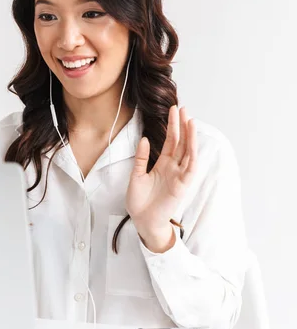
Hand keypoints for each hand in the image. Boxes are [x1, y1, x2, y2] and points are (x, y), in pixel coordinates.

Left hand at [125, 105, 197, 235]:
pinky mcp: (183, 185)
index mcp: (163, 164)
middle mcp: (173, 167)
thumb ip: (141, 158)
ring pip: (188, 152)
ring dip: (190, 137)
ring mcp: (179, 175)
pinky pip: (190, 168)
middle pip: (181, 142)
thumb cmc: (140, 201)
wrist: (142, 220)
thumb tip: (145, 139)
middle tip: (182, 108)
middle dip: (182, 125)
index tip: (173, 110)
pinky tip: (191, 142)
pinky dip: (192, 155)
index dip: (172, 125)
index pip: (171, 141)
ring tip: (190, 120)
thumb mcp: (136, 175)